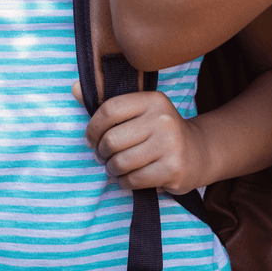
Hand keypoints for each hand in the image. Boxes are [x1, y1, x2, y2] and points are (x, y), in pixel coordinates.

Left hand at [75, 81, 210, 193]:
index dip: (92, 129)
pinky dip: (124, 183)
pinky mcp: (173, 168)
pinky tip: (129, 177)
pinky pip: (133, 180)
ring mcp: (170, 144)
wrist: (197, 152)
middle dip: (101, 153)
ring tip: (117, 168)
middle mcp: (163, 119)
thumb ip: (107, 104)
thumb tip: (74, 87)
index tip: (91, 139)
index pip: (109, 110)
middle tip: (105, 157)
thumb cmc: (158, 131)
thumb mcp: (139, 112)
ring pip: (120, 163)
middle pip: (111, 140)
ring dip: (112, 170)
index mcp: (153, 100)